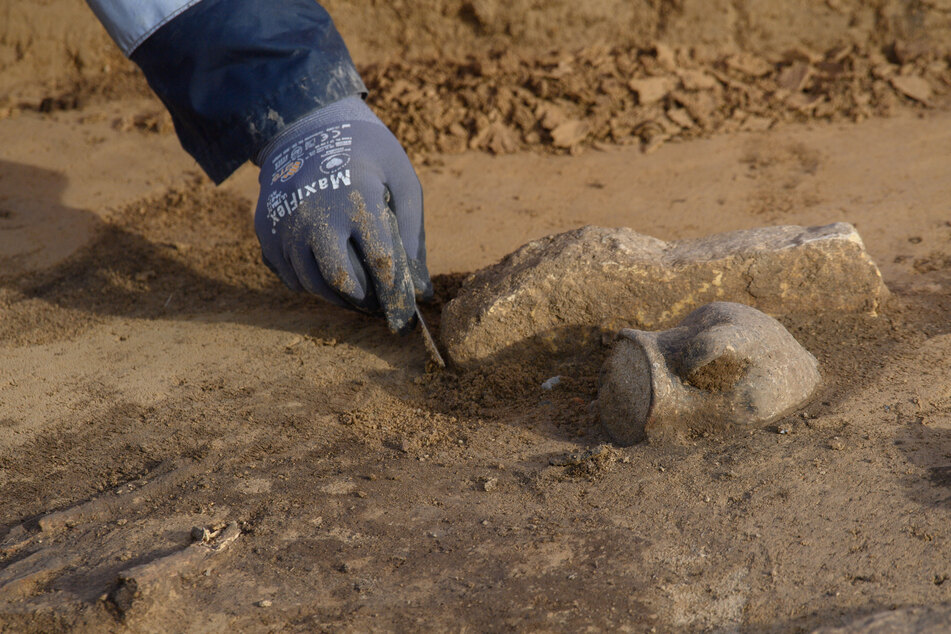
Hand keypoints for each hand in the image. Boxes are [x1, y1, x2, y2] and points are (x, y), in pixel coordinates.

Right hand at [254, 96, 431, 332]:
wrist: (308, 127)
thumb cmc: (368, 156)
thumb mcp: (402, 179)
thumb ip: (413, 233)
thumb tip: (421, 290)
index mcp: (358, 200)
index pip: (381, 262)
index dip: (396, 295)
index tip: (405, 315)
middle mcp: (318, 215)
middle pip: (340, 280)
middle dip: (363, 302)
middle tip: (378, 305)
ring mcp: (287, 224)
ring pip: (312, 284)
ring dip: (338, 298)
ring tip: (357, 295)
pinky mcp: (266, 231)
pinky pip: (290, 277)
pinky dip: (311, 285)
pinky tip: (328, 276)